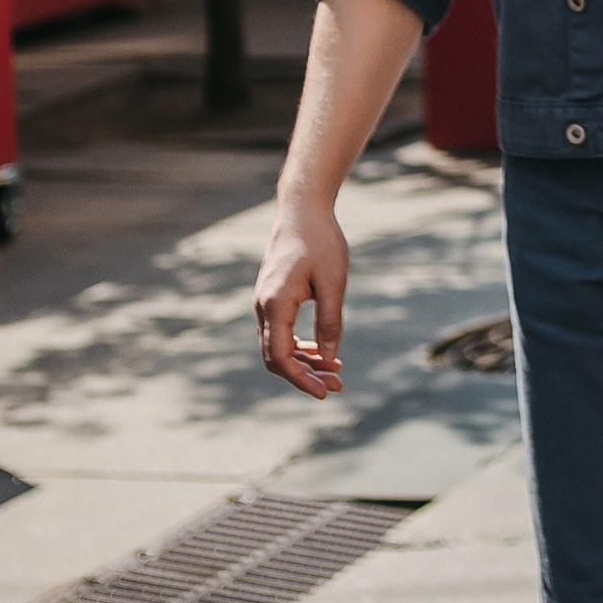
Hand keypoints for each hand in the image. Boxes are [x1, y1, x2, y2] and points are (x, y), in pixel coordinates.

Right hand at [255, 194, 350, 397]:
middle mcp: (263, 307)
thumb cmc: (321, 241)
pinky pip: (280, 333)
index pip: (280, 358)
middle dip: (306, 375)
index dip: (301, 380)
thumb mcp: (334, 282)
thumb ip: (330, 321)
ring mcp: (265, 303)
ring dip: (305, 362)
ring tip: (335, 371)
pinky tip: (322, 351)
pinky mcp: (272, 298)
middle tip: (338, 385)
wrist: (303, 210)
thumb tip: (330, 358)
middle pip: (277, 357)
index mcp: (275, 304)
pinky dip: (299, 346)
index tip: (325, 392)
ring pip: (279, 346)